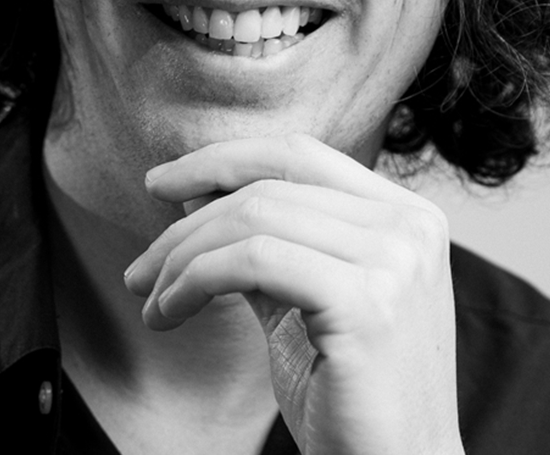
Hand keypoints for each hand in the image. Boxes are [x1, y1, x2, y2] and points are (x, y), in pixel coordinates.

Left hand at [123, 134, 464, 454]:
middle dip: (187, 225)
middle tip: (141, 268)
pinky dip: (195, 279)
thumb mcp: (301, 299)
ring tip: (153, 300)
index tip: (163, 183)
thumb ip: (264, 241)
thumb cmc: (349, 394)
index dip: (223, 159)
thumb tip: (194, 194)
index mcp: (404, 215)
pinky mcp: (367, 302)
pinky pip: (254, 261)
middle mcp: (408, 226)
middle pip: (268, 188)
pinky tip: (170, 312)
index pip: (298, 154)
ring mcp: (394, 260)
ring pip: (254, 218)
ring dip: (182, 258)